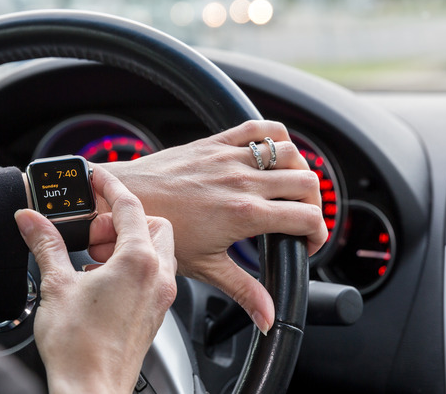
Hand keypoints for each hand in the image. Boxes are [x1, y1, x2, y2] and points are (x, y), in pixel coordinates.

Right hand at [14, 168, 176, 393]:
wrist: (90, 390)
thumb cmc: (79, 347)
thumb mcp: (56, 285)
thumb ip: (46, 244)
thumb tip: (31, 220)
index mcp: (138, 262)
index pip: (130, 206)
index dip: (110, 186)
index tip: (96, 177)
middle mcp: (158, 277)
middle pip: (154, 224)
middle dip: (125, 219)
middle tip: (93, 230)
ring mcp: (160, 297)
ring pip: (158, 250)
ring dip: (130, 243)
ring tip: (94, 257)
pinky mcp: (154, 314)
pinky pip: (154, 274)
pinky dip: (133, 266)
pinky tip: (102, 279)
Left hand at [98, 120, 326, 334]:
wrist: (127, 197)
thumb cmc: (160, 230)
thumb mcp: (205, 266)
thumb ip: (243, 290)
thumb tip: (268, 318)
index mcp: (245, 214)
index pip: (308, 217)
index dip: (318, 234)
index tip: (307, 243)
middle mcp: (243, 181)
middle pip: (308, 183)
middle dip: (314, 204)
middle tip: (300, 220)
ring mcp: (230, 158)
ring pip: (290, 152)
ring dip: (299, 169)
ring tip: (288, 190)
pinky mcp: (216, 142)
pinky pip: (259, 128)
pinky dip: (275, 135)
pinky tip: (272, 153)